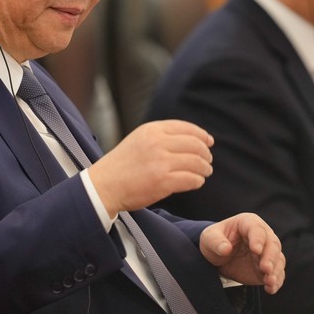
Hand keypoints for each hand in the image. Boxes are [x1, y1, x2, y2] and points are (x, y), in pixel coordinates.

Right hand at [88, 120, 213, 215]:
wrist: (104, 185)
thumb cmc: (122, 165)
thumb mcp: (139, 139)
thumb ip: (161, 136)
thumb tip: (192, 139)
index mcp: (152, 130)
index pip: (186, 128)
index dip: (201, 135)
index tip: (209, 142)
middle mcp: (157, 143)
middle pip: (195, 144)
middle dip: (205, 153)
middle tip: (208, 161)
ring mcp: (161, 162)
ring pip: (196, 162)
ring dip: (204, 168)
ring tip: (205, 172)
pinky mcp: (163, 181)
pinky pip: (191, 179)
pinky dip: (197, 181)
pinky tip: (196, 182)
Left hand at [198, 213, 285, 294]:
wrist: (218, 256)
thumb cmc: (214, 241)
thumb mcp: (209, 238)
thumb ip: (215, 241)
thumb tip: (225, 249)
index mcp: (248, 223)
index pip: (256, 229)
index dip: (258, 239)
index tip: (256, 250)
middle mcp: (262, 235)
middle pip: (272, 244)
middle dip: (270, 257)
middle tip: (266, 269)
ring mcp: (267, 252)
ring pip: (278, 259)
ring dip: (276, 271)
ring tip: (269, 281)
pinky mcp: (268, 267)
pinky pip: (277, 273)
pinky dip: (276, 281)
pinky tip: (271, 288)